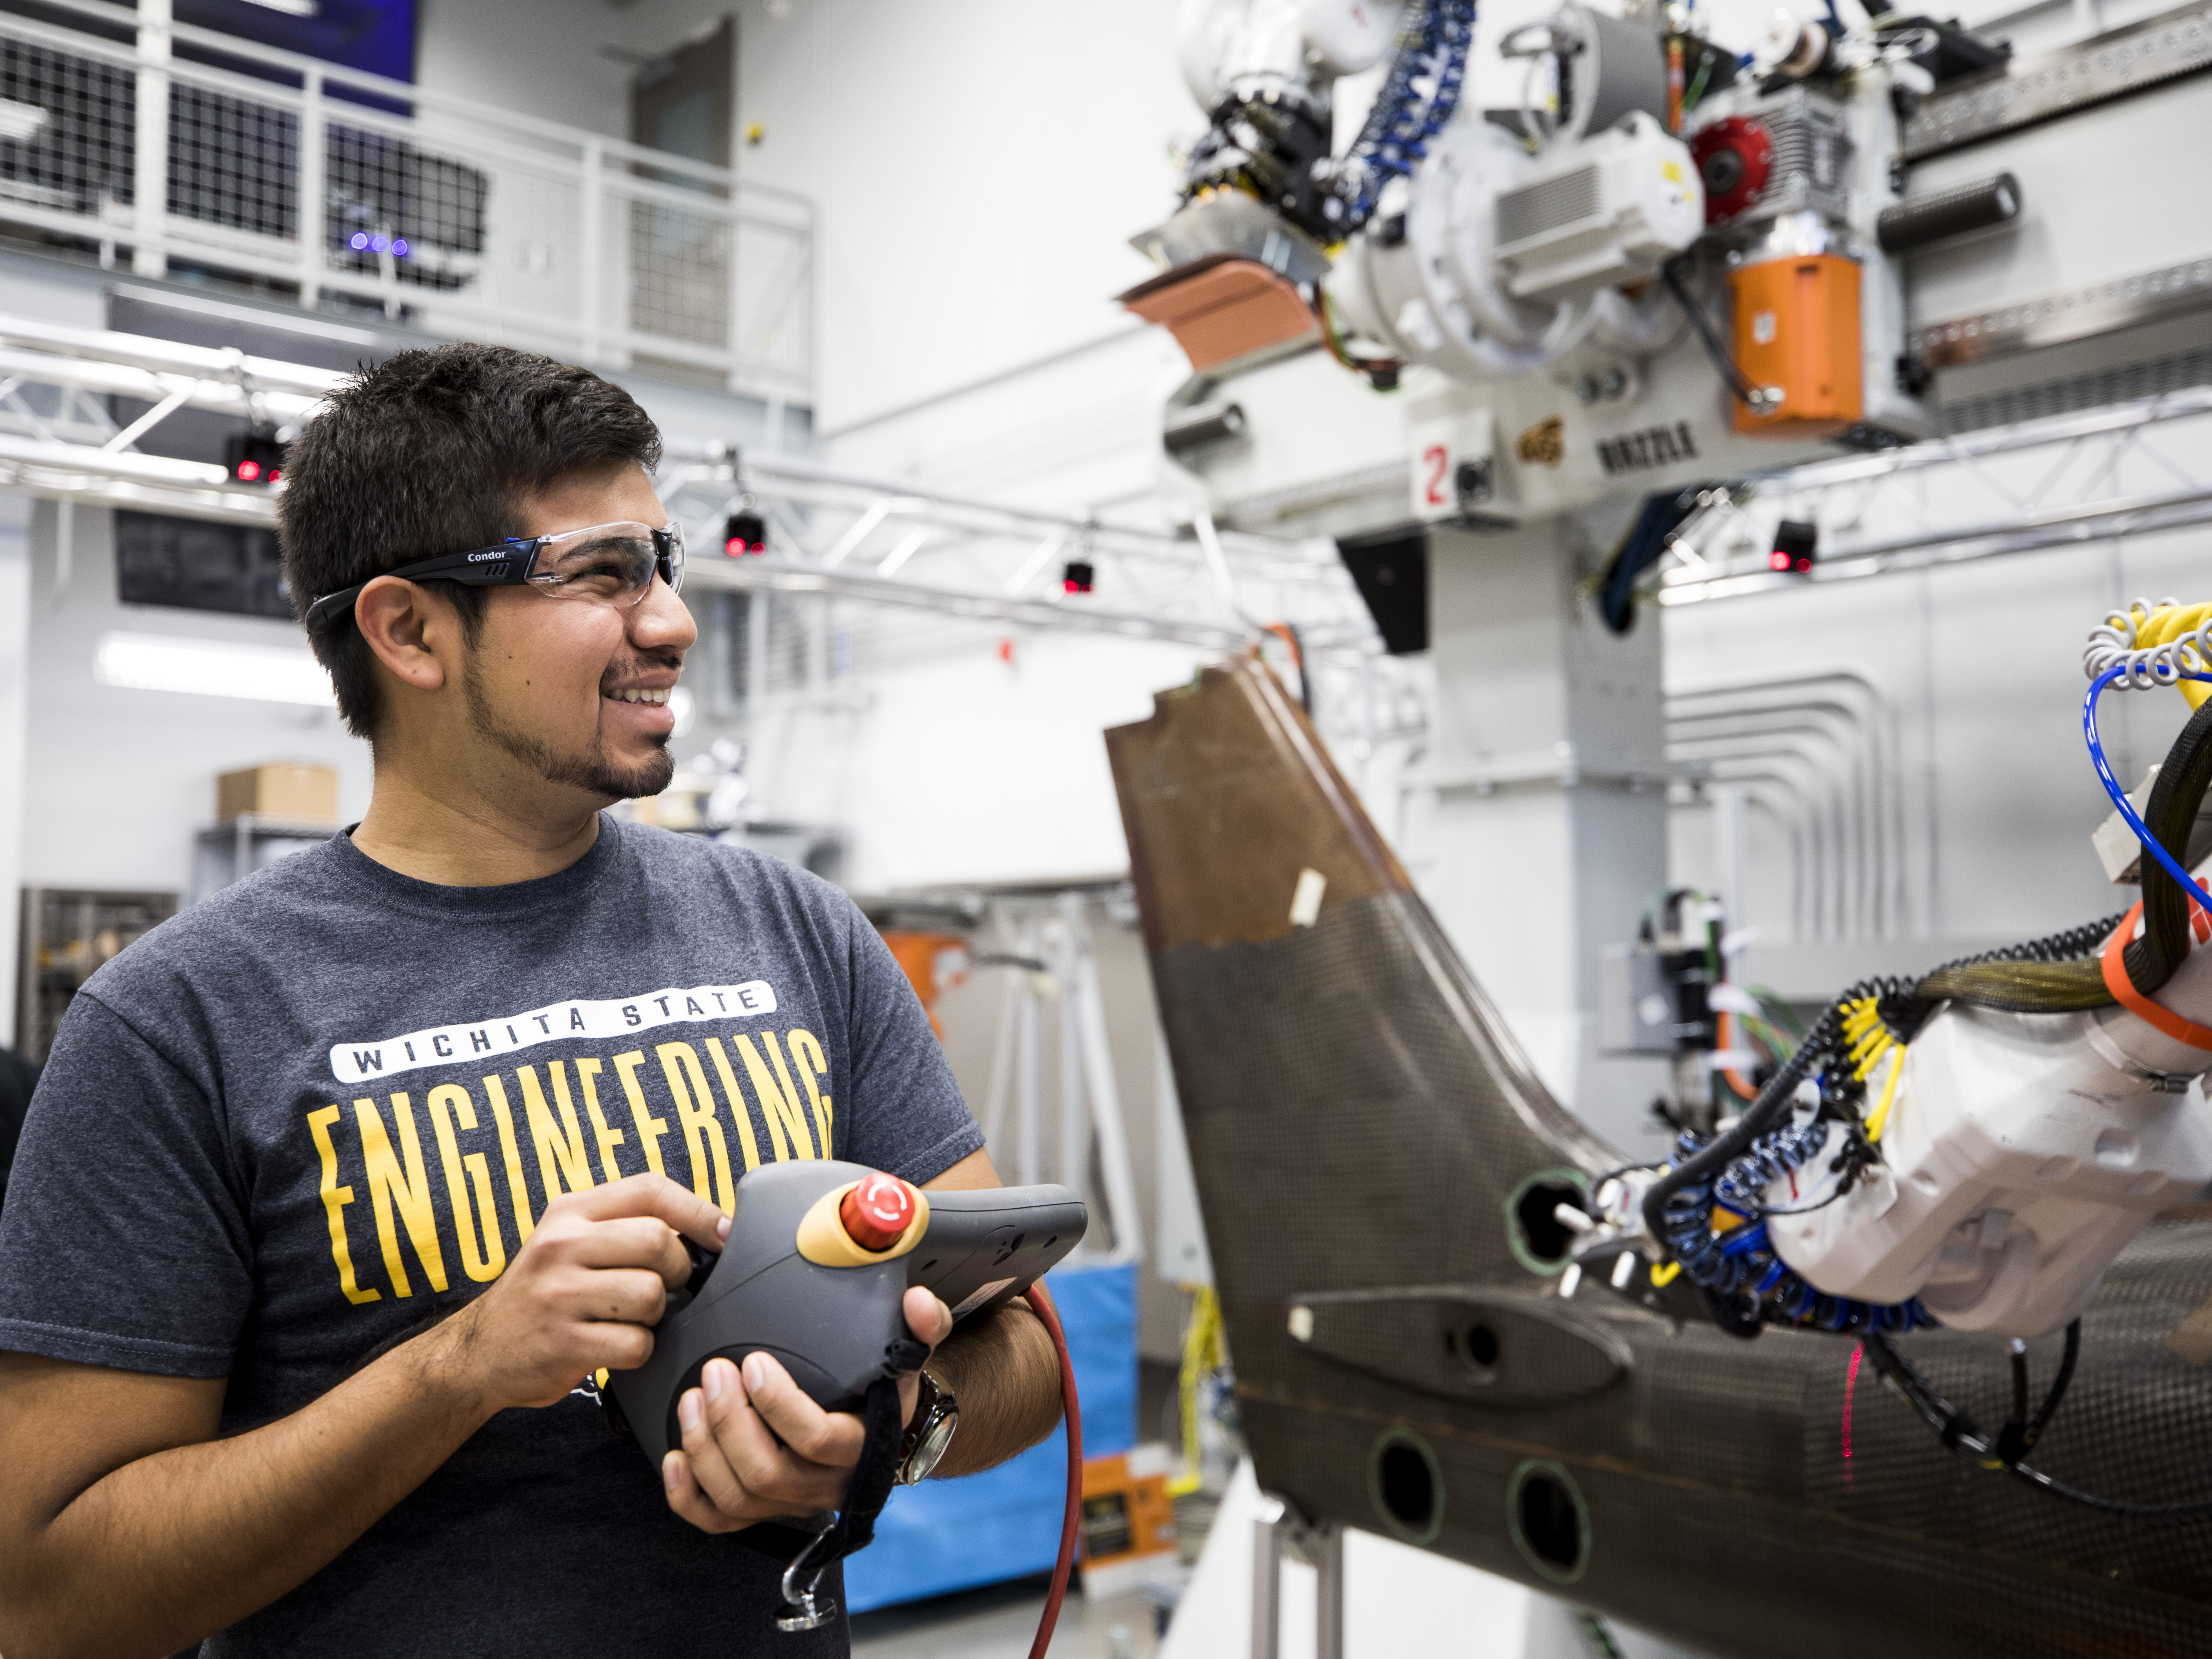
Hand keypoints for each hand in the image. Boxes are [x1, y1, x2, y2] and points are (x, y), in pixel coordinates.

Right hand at [422, 1173, 729, 1412]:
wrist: (478, 1352)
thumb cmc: (546, 1294)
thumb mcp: (571, 1241)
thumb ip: (624, 1226)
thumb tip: (710, 1229)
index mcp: (571, 1211)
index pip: (650, 1189)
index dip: (699, 1210)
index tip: (724, 1234)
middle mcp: (562, 1244)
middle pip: (657, 1241)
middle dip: (677, 1270)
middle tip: (664, 1287)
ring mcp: (559, 1294)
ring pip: (651, 1294)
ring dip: (656, 1314)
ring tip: (631, 1318)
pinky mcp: (563, 1343)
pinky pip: (636, 1343)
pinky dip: (639, 1350)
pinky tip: (615, 1347)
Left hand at [661, 1285, 953, 1532]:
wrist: (887, 1428)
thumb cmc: (889, 1383)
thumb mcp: (913, 1350)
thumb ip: (924, 1325)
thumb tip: (917, 1304)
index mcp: (864, 1444)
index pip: (817, 1439)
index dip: (778, 1405)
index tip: (753, 1362)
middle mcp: (829, 1484)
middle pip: (768, 1472)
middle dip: (729, 1421)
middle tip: (714, 1373)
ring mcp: (794, 1502)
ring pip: (739, 1497)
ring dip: (705, 1448)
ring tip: (691, 1398)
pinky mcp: (765, 1509)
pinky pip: (720, 1520)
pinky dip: (688, 1496)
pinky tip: (673, 1456)